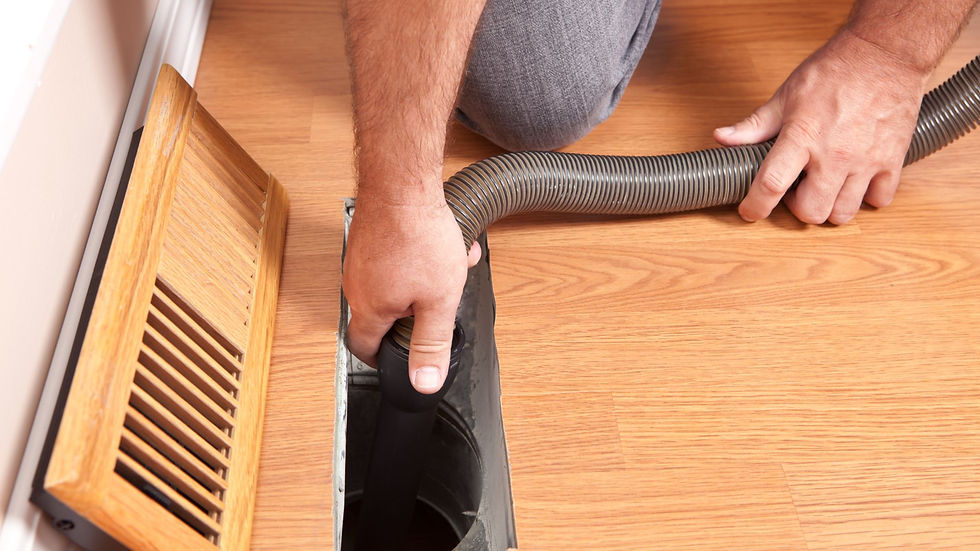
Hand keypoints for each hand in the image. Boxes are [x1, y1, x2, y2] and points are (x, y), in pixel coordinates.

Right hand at [342, 192, 480, 393]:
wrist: (402, 182)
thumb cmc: (419, 236)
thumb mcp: (438, 302)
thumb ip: (431, 344)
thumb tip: (423, 383)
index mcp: (369, 308)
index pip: (362, 348)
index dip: (379, 360)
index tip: (393, 361)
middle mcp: (355, 284)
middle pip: (381, 314)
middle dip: (415, 313)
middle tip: (438, 305)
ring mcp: (359, 259)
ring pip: (393, 283)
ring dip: (422, 282)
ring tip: (448, 267)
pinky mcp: (368, 237)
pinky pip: (393, 258)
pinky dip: (417, 258)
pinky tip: (442, 245)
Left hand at [714, 29, 927, 224]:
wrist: (885, 53)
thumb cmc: (835, 71)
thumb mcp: (786, 95)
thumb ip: (755, 124)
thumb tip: (723, 137)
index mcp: (802, 137)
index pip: (771, 184)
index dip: (756, 206)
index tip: (750, 211)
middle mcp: (834, 154)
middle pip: (811, 212)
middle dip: (798, 209)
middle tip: (796, 190)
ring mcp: (866, 160)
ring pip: (843, 213)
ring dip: (830, 207)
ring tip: (825, 185)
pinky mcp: (892, 160)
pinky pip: (880, 201)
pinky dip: (866, 198)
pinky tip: (856, 180)